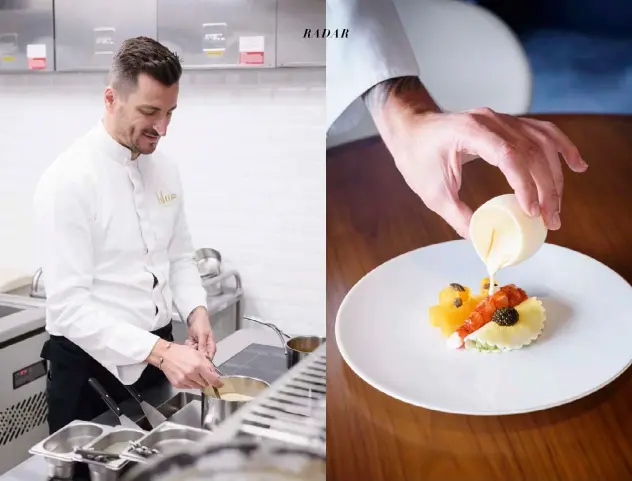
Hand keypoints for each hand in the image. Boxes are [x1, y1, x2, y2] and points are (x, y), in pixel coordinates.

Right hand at [150, 339, 221, 389]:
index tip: (220, 385)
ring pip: (198, 386)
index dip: (218, 383)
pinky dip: (191, 383)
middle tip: (203, 374)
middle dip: (207, 380)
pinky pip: (189, 387)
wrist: (165, 355)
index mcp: (198, 365)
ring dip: (199, 382)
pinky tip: (187, 376)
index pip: (212, 379)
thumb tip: (215, 374)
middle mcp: (192, 374)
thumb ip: (208, 364)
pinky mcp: (178, 384)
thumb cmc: (181, 352)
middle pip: (205, 384)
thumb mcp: (198, 354)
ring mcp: (184, 380)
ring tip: (193, 373)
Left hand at [186, 307, 215, 359]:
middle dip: (195, 353)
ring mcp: (200, 346)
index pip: (209, 358)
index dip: (203, 362)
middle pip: (201, 357)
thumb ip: (203, 346)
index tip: (196, 361)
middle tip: (193, 346)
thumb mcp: (202, 335)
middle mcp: (206, 348)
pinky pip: (190, 349)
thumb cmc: (201, 324)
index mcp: (211, 346)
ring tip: (191, 341)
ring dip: (191, 348)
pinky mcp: (194, 344)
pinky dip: (188, 345)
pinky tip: (189, 339)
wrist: (194, 316)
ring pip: (194, 353)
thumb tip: (204, 357)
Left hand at [364, 77, 588, 237]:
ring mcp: (501, 120)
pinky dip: (562, 149)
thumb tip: (483, 242)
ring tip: (556, 207)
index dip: (525, 183)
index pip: (508, 154)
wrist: (411, 128)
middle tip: (551, 220)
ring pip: (542, 143)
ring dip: (555, 175)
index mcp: (470, 132)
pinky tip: (577, 165)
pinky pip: (542, 133)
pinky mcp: (507, 125)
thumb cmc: (417, 157)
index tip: (532, 211)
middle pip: (532, 150)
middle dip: (547, 187)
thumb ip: (458, 217)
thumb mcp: (432, 192)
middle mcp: (490, 121)